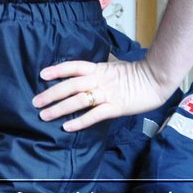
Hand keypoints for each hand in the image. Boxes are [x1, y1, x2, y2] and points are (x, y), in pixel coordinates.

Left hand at [32, 56, 172, 131]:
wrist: (157, 80)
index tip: (41, 74)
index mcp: (100, 68)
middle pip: (71, 84)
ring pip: (79, 100)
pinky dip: (80, 121)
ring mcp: (108, 93)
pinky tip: (67, 126)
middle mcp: (100, 79)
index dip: (58, 69)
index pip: (74, 66)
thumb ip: (101, 71)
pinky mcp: (116, 107)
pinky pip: (94, 115)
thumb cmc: (138, 75)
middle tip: (35, 101)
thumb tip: (87, 72)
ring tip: (45, 115)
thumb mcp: (115, 68)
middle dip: (51, 93)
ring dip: (60, 108)